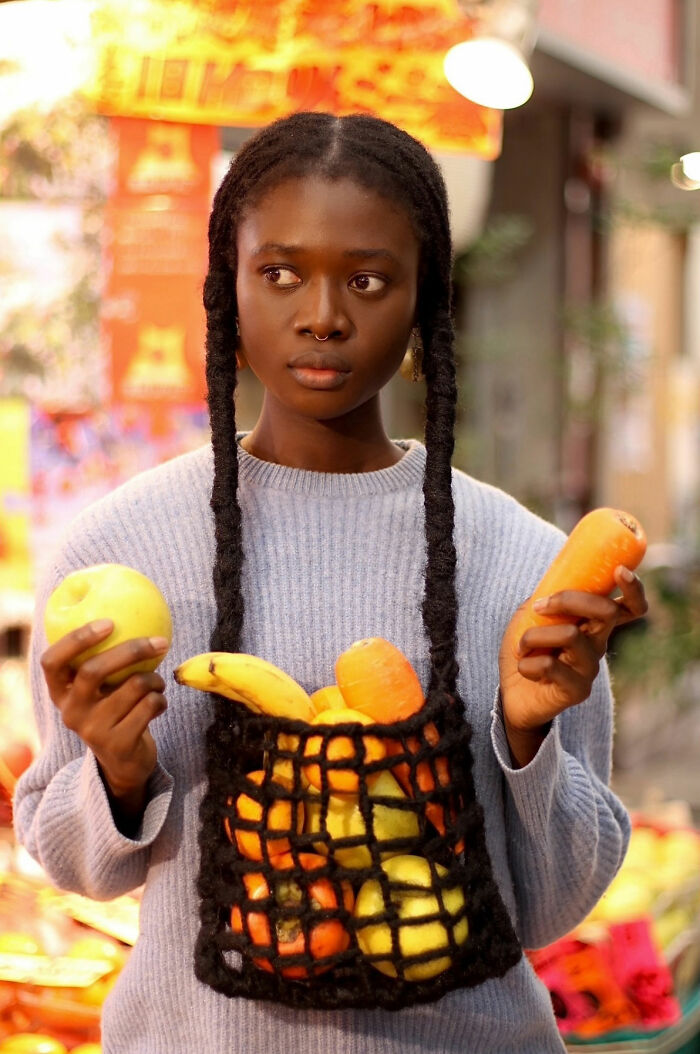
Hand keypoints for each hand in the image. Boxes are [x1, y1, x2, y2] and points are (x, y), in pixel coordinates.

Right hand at [40, 620, 169, 823]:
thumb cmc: (115, 711)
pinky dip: (161, 700)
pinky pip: (150, 706)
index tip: (109, 622)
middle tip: (159, 641)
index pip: (53, 661)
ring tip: (157, 683)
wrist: (124, 763)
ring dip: (155, 680)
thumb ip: (105, 661)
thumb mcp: (101, 690)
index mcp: (61, 693)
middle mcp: (71, 712)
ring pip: (133, 686)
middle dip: (131, 650)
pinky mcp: (118, 744)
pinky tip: (158, 704)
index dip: (77, 639)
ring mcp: (93, 730)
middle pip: (94, 670)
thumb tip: (134, 613)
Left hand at [498, 566, 647, 766]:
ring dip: (534, 635)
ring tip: (521, 647)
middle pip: (607, 612)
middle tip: (539, 606)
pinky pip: (551, 665)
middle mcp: (599, 644)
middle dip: (569, 600)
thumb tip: (554, 582)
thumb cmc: (524, 650)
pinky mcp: (578, 690)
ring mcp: (591, 668)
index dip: (633, 589)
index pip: (629, 607)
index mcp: (593, 624)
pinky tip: (524, 670)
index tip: (619, 570)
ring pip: (571, 635)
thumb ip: (545, 597)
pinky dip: (527, 663)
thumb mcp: (530, 615)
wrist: (510, 694)